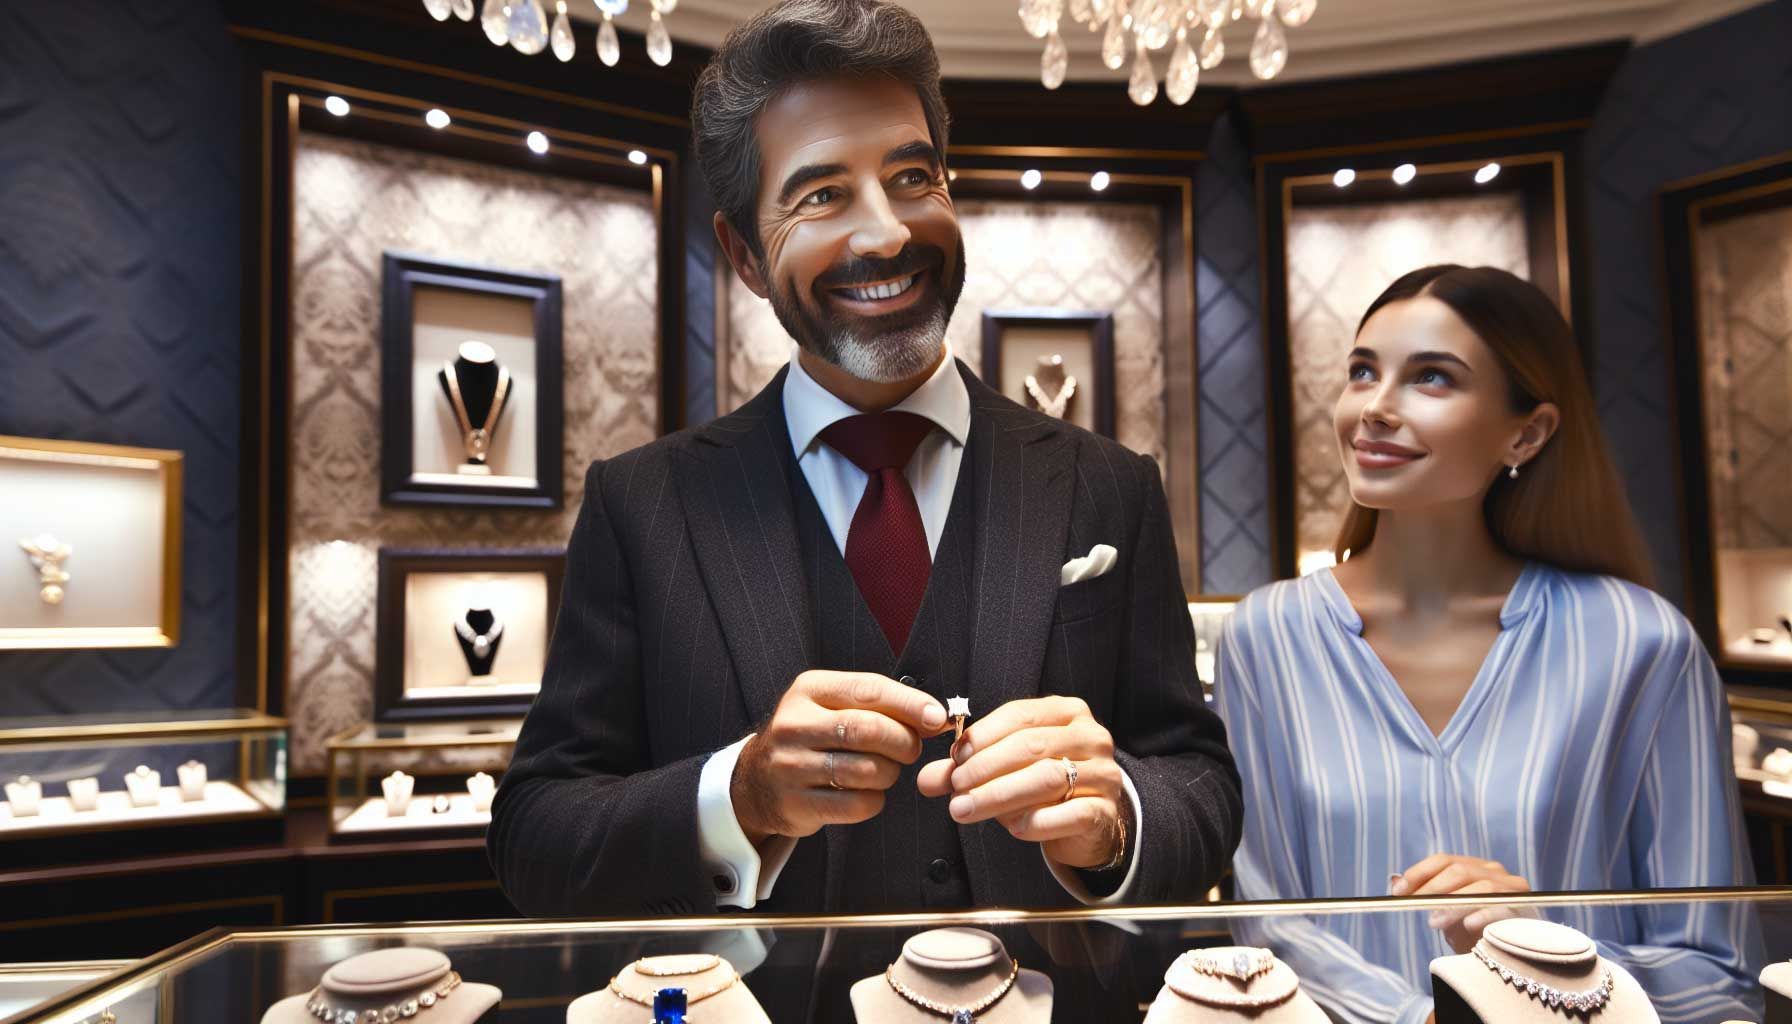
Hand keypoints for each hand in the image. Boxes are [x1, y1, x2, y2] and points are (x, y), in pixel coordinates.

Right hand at [731, 671, 947, 844]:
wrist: (756, 781)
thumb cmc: (811, 737)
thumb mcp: (832, 706)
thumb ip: (879, 705)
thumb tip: (935, 716)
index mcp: (808, 690)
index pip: (868, 690)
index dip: (910, 703)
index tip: (937, 716)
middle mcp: (794, 725)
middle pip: (869, 729)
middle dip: (904, 741)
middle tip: (911, 749)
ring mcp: (790, 766)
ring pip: (866, 770)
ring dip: (890, 773)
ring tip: (885, 771)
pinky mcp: (795, 804)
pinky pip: (856, 805)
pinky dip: (874, 800)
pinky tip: (868, 793)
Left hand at [917, 695, 1127, 870]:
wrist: (1089, 821)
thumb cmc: (1043, 784)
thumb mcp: (1006, 768)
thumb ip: (968, 769)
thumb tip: (927, 780)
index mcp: (1066, 712)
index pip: (1020, 716)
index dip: (983, 735)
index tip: (954, 757)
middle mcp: (1090, 737)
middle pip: (1031, 746)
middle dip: (985, 768)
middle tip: (954, 787)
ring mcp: (1103, 773)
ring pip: (1047, 778)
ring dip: (1000, 794)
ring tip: (966, 809)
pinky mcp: (1105, 810)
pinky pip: (1071, 813)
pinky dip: (1038, 821)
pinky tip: (1014, 829)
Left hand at [1393, 853, 1532, 953]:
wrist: (1507, 955)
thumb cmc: (1473, 930)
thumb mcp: (1446, 912)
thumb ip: (1424, 894)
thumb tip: (1394, 880)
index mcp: (1473, 866)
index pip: (1444, 860)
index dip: (1418, 873)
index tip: (1398, 892)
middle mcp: (1494, 871)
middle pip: (1459, 870)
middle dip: (1432, 888)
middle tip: (1415, 906)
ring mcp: (1512, 888)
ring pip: (1481, 887)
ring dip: (1453, 904)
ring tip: (1434, 922)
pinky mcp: (1525, 908)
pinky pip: (1502, 907)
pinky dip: (1482, 914)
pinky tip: (1467, 924)